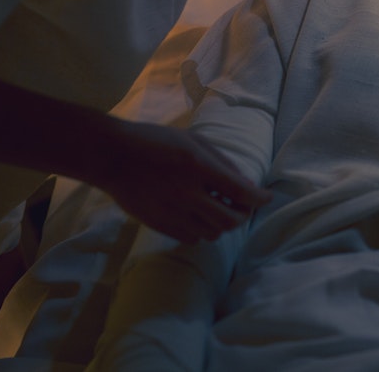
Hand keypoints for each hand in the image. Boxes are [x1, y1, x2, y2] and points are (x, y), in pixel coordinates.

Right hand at [99, 118, 271, 243]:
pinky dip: (203, 230)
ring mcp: (173, 212)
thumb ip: (221, 161)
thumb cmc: (154, 140)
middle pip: (231, 220)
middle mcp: (188, 193)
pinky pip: (192, 238)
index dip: (260, 198)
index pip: (241, 192)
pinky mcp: (160, 225)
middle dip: (244, 215)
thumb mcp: (192, 139)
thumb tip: (245, 182)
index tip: (266, 197)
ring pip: (213, 233)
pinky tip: (198, 216)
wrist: (112, 156)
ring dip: (223, 223)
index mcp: (198, 166)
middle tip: (244, 207)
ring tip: (220, 209)